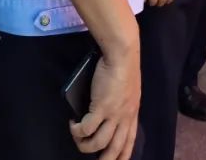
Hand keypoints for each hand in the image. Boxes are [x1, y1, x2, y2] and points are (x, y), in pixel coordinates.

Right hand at [70, 43, 140, 159]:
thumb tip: (105, 115)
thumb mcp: (127, 91)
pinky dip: (77, 130)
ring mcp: (113, 114)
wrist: (122, 55)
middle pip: (116, 149)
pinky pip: (86, 129)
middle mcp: (125, 117)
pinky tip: (73, 125)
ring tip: (78, 139)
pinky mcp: (101, 108)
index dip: (122, 155)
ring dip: (85, 146)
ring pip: (98, 143)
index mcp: (132, 113)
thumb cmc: (123, 67)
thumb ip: (119, 105)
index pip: (130, 141)